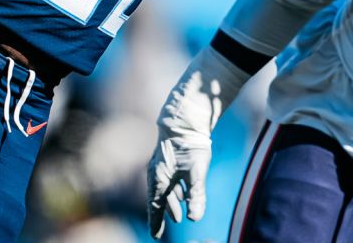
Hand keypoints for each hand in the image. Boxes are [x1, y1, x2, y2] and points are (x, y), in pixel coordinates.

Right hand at [147, 123, 211, 238]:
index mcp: (159, 179)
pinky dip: (174, 191)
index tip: (155, 236)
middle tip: (162, 231)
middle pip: (158, 199)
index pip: (155, 206)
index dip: (156, 222)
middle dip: (163, 215)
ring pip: (164, 190)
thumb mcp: (196, 172)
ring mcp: (161, 167)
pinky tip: (182, 195)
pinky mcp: (169, 161)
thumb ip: (196, 195)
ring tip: (177, 216)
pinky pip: (168, 181)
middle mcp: (156, 174)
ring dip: (171, 203)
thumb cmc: (190, 146)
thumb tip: (194, 218)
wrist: (186, 120)